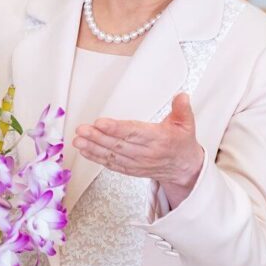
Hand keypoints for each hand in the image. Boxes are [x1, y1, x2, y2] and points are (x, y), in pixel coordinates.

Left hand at [72, 93, 203, 207]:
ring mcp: (137, 163)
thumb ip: (182, 109)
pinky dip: (96, 158)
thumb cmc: (181, 143)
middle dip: (98, 137)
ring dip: (93, 147)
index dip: (116, 128)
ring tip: (78, 139)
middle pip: (118, 144)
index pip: (134, 132)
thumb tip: (181, 96)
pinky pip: (111, 164)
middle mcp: (146, 153)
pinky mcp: (130, 170)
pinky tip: (84, 150)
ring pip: (112, 155)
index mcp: (159, 139)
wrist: (184, 168)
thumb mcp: (186, 124)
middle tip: (82, 129)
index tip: (100, 123)